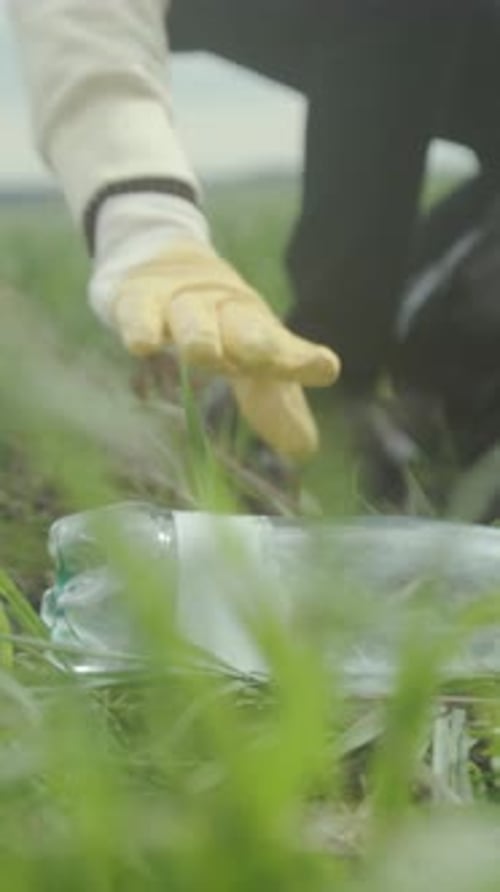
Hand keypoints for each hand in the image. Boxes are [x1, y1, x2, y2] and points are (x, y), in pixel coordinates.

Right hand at [110, 241, 339, 456]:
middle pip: (241, 325)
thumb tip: (305, 450)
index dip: (300, 358)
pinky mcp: (137, 298)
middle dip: (255, 340)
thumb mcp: (246, 359)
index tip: (325, 368)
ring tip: (203, 354)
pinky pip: (138, 310)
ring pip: (191, 317)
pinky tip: (142, 344)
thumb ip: (273, 403)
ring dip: (199, 334)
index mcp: (254, 327)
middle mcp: (222, 310)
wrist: (158, 256)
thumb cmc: (216, 321)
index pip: (281, 344)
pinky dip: (140, 325)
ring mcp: (179, 302)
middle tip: (265, 357)